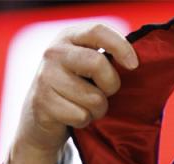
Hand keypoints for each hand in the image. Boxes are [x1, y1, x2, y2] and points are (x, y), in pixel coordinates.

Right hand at [9, 24, 137, 163]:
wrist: (39, 121)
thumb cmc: (73, 92)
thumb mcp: (85, 68)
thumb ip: (104, 60)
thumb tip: (134, 65)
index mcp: (69, 37)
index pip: (98, 31)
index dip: (120, 46)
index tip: (134, 65)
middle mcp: (54, 52)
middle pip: (97, 64)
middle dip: (111, 85)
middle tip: (106, 94)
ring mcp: (46, 77)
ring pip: (93, 98)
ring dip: (97, 110)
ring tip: (86, 107)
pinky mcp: (43, 103)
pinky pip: (81, 116)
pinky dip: (84, 122)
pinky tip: (73, 117)